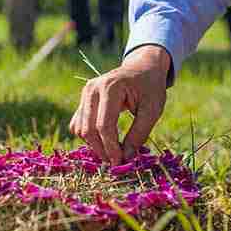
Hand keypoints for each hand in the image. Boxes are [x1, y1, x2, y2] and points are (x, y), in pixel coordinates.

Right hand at [69, 45, 169, 164]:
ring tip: (113, 152)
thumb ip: (139, 134)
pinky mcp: (83, 99)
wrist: (143, 68)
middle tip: (117, 161)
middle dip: (101, 149)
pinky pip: (78, 124)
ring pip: (80, 129)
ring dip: (94, 145)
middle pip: (88, 129)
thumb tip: (125, 158)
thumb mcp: (152, 110)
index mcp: (111, 87)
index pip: (104, 125)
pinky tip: (105, 141)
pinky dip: (89, 137)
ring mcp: (85, 93)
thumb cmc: (150, 88)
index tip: (120, 162)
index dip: (111, 148)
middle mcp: (93, 88)